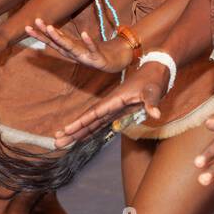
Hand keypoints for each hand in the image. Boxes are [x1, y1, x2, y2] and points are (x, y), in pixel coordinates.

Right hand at [25, 18, 131, 72]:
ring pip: (71, 46)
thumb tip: (48, 29)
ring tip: (51, 28)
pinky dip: (87, 41)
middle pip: (58, 43)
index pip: (51, 41)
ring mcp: (85, 56)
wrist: (114, 62)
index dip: (39, 35)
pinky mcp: (98, 57)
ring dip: (60, 38)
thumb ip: (63, 38)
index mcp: (68, 50)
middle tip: (35, 23)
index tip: (27, 26)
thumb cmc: (93, 52)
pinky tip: (83, 33)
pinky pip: (92, 47)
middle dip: (46, 34)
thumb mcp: (76, 44)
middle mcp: (74, 54)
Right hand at [53, 61, 168, 147]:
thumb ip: (152, 102)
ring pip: (91, 123)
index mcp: (116, 99)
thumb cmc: (154, 80)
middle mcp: (110, 104)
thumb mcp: (154, 90)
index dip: (81, 122)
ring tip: (61, 142)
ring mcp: (113, 108)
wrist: (155, 71)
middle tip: (57, 142)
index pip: (95, 113)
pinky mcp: (117, 112)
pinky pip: (99, 123)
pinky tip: (79, 136)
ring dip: (77, 132)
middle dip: (73, 131)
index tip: (67, 130)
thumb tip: (156, 114)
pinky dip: (89, 130)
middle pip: (88, 120)